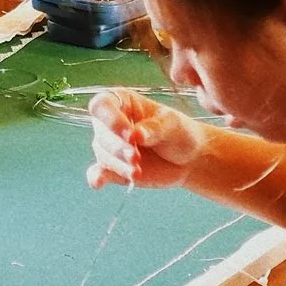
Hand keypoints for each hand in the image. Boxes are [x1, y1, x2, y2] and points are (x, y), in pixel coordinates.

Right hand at [87, 88, 205, 188]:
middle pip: (101, 133)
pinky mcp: (113, 168)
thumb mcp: (172, 125)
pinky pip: (98, 172)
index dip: (111, 119)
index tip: (129, 135)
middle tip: (136, 158)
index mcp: (123, 102)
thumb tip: (135, 135)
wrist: (188, 160)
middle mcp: (111, 123)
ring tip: (137, 172)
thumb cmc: (179, 133)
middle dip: (118, 148)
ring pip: (103, 154)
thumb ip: (154, 128)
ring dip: (118, 165)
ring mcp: (110, 146)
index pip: (102, 105)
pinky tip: (98, 183)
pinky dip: (96, 177)